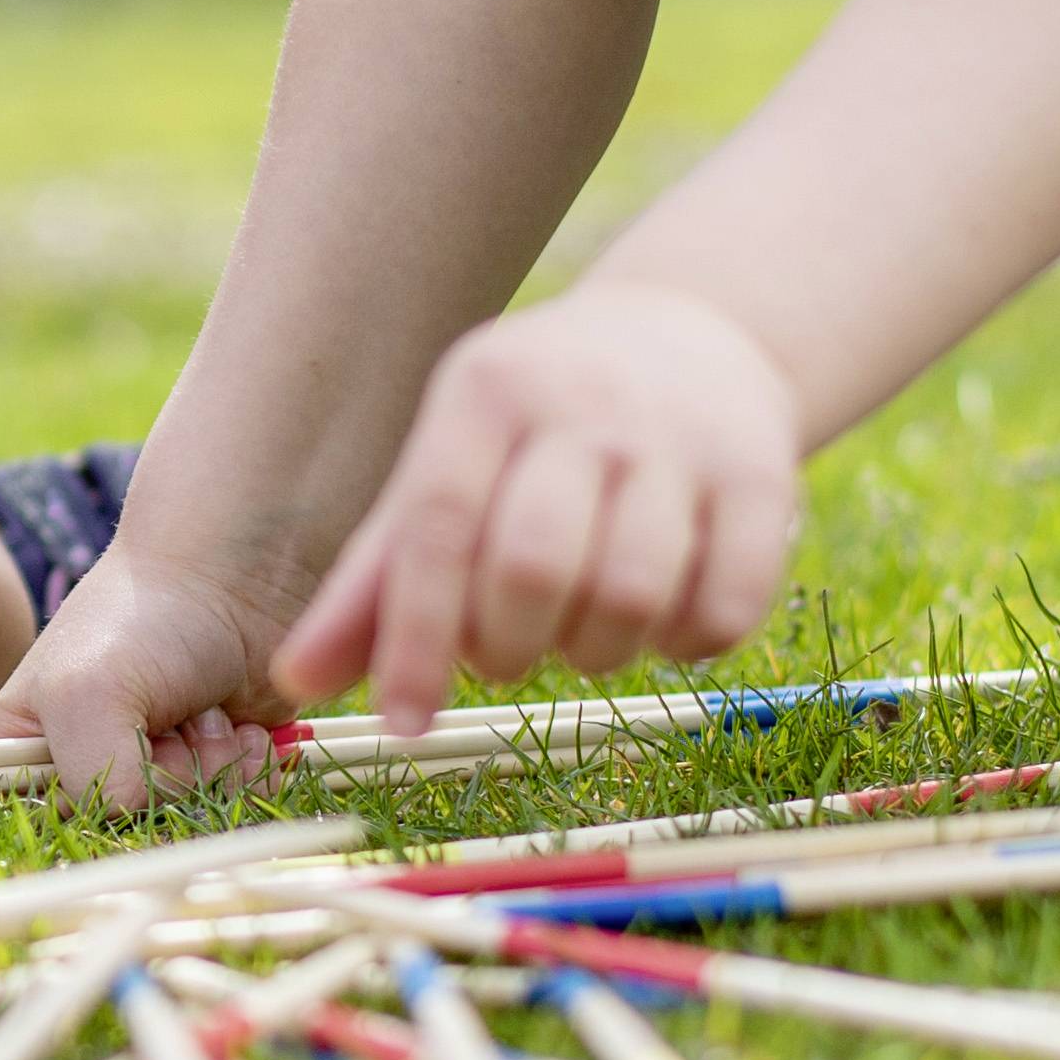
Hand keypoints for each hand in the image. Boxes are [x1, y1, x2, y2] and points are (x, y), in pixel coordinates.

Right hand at [0, 542, 308, 814]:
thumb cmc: (144, 616)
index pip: (39, 824)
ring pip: (185, 819)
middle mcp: (84, 764)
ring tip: (206, 708)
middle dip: (161, 778)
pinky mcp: (215, 766)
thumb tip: (133, 819)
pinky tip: (243, 726)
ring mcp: (153, 767)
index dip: (84, 806)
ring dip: (211, 768)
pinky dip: (250, 770)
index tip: (115, 751)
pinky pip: (238, 805)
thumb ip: (90, 776)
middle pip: (122, 828)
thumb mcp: (85, 695)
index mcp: (21, 748)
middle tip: (169, 717)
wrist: (239, 573)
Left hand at [267, 281, 803, 727]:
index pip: (438, 527)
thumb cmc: (536, 434)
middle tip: (509, 650)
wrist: (694, 338)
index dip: (414, 637)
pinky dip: (682, 645)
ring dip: (596, 653)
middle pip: (534, 567)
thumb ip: (374, 581)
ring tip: (584, 625)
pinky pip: (721, 611)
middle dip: (508, 646)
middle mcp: (585, 402)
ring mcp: (682, 437)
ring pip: (630, 598)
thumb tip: (293, 681)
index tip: (401, 722)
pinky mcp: (766, 476)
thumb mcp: (446, 470)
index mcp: (486, 391)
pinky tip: (662, 612)